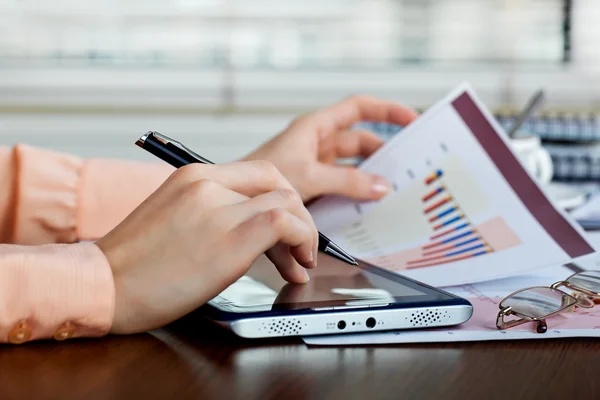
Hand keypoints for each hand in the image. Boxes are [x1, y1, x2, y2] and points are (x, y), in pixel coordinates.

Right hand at [96, 161, 317, 333]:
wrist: (103, 285)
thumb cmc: (133, 263)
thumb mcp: (173, 218)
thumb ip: (211, 212)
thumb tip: (252, 230)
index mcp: (194, 176)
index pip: (258, 173)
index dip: (282, 198)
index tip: (286, 226)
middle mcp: (208, 185)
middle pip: (278, 183)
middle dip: (298, 214)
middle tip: (300, 245)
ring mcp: (219, 210)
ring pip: (288, 203)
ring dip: (304, 233)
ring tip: (301, 261)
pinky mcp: (230, 241)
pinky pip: (284, 225)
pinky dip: (301, 242)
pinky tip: (296, 265)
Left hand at [243, 95, 417, 201]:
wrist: (237, 202)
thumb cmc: (259, 178)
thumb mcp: (309, 176)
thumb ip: (347, 181)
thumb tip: (381, 186)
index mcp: (316, 127)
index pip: (359, 108)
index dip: (387, 111)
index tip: (413, 120)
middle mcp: (318, 143)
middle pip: (361, 142)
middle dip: (385, 152)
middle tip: (410, 165)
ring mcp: (317, 166)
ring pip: (354, 167)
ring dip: (371, 177)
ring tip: (396, 189)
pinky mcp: (314, 187)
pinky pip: (343, 186)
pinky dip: (357, 194)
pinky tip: (369, 207)